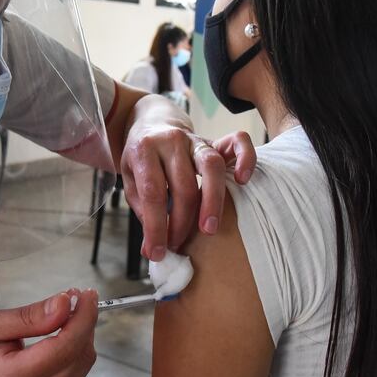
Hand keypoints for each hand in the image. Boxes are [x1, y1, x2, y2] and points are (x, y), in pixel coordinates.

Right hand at [0, 289, 97, 376]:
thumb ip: (30, 317)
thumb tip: (63, 305)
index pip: (62, 349)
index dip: (81, 319)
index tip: (86, 296)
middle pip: (77, 357)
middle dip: (83, 322)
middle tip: (75, 298)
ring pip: (82, 365)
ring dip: (81, 335)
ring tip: (67, 314)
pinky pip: (76, 374)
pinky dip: (74, 350)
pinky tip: (62, 336)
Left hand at [121, 118, 255, 260]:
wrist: (153, 124)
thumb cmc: (143, 159)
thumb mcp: (131, 179)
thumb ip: (142, 209)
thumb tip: (152, 247)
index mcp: (144, 150)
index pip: (152, 193)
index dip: (155, 227)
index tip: (156, 252)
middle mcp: (171, 141)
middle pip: (183, 185)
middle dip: (181, 222)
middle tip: (178, 244)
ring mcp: (195, 139)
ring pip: (211, 166)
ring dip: (212, 201)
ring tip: (208, 230)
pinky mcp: (215, 139)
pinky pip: (238, 142)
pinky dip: (246, 159)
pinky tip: (243, 181)